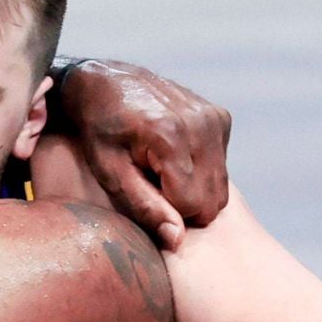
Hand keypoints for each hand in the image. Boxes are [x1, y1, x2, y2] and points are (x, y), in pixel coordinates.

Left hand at [60, 60, 230, 247]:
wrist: (106, 81)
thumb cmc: (99, 130)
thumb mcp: (110, 172)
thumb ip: (143, 206)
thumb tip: (177, 239)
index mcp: (169, 136)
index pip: (191, 205)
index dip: (167, 210)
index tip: (143, 192)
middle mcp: (200, 123)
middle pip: (211, 199)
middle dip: (183, 203)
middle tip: (152, 183)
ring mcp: (214, 116)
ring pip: (220, 186)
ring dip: (192, 187)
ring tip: (161, 170)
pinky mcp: (220, 116)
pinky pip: (221, 165)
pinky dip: (200, 169)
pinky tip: (173, 156)